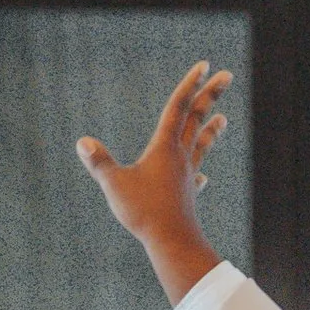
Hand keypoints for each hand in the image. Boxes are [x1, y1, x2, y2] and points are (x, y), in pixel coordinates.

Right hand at [76, 62, 230, 304]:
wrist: (173, 243)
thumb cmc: (145, 213)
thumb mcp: (115, 185)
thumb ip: (99, 163)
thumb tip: (82, 142)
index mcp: (164, 147)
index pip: (178, 107)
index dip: (190, 84)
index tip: (205, 65)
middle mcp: (180, 157)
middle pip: (197, 119)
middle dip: (210, 95)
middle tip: (226, 76)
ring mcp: (186, 175)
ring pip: (201, 145)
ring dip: (212, 129)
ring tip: (224, 118)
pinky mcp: (187, 194)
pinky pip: (195, 177)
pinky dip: (198, 172)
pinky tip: (202, 177)